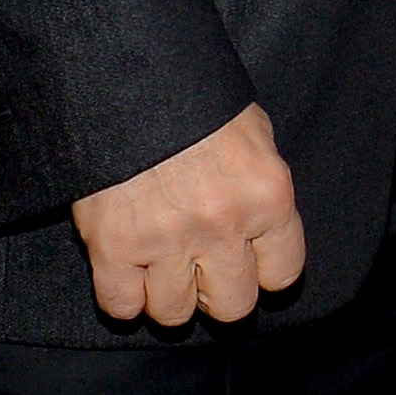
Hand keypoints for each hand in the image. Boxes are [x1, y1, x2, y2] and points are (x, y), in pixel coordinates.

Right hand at [67, 102, 304, 326]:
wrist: (130, 80)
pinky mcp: (113, 247)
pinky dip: (123, 296)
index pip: (282, 274)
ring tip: (162, 263)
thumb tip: (262, 232)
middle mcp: (223, 225)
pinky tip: (129, 269)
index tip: (248, 262)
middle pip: (232, 307)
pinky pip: (121, 307)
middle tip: (203, 267)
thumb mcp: (252, 135)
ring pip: (174, 314)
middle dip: (218, 291)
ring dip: (168, 294)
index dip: (263, 271)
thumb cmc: (195, 102)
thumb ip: (259, 189)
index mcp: (267, 195)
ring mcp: (167, 240)